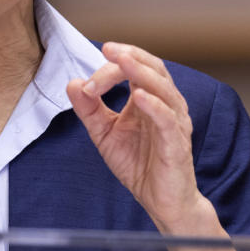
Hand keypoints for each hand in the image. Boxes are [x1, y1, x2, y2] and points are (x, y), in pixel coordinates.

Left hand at [65, 42, 225, 236]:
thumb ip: (88, 108)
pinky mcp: (177, 144)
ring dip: (141, 73)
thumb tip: (72, 83)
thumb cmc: (138, 164)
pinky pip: (168, 120)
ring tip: (122, 62)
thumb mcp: (104, 132)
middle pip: (153, 69)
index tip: (87, 82)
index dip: (110, 69)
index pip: (134, 69)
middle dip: (130, 57)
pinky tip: (139, 96)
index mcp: (148, 99)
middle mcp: (165, 105)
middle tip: (108, 49)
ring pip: (164, 89)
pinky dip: (155, 106)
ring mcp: (174, 123)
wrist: (160, 201)